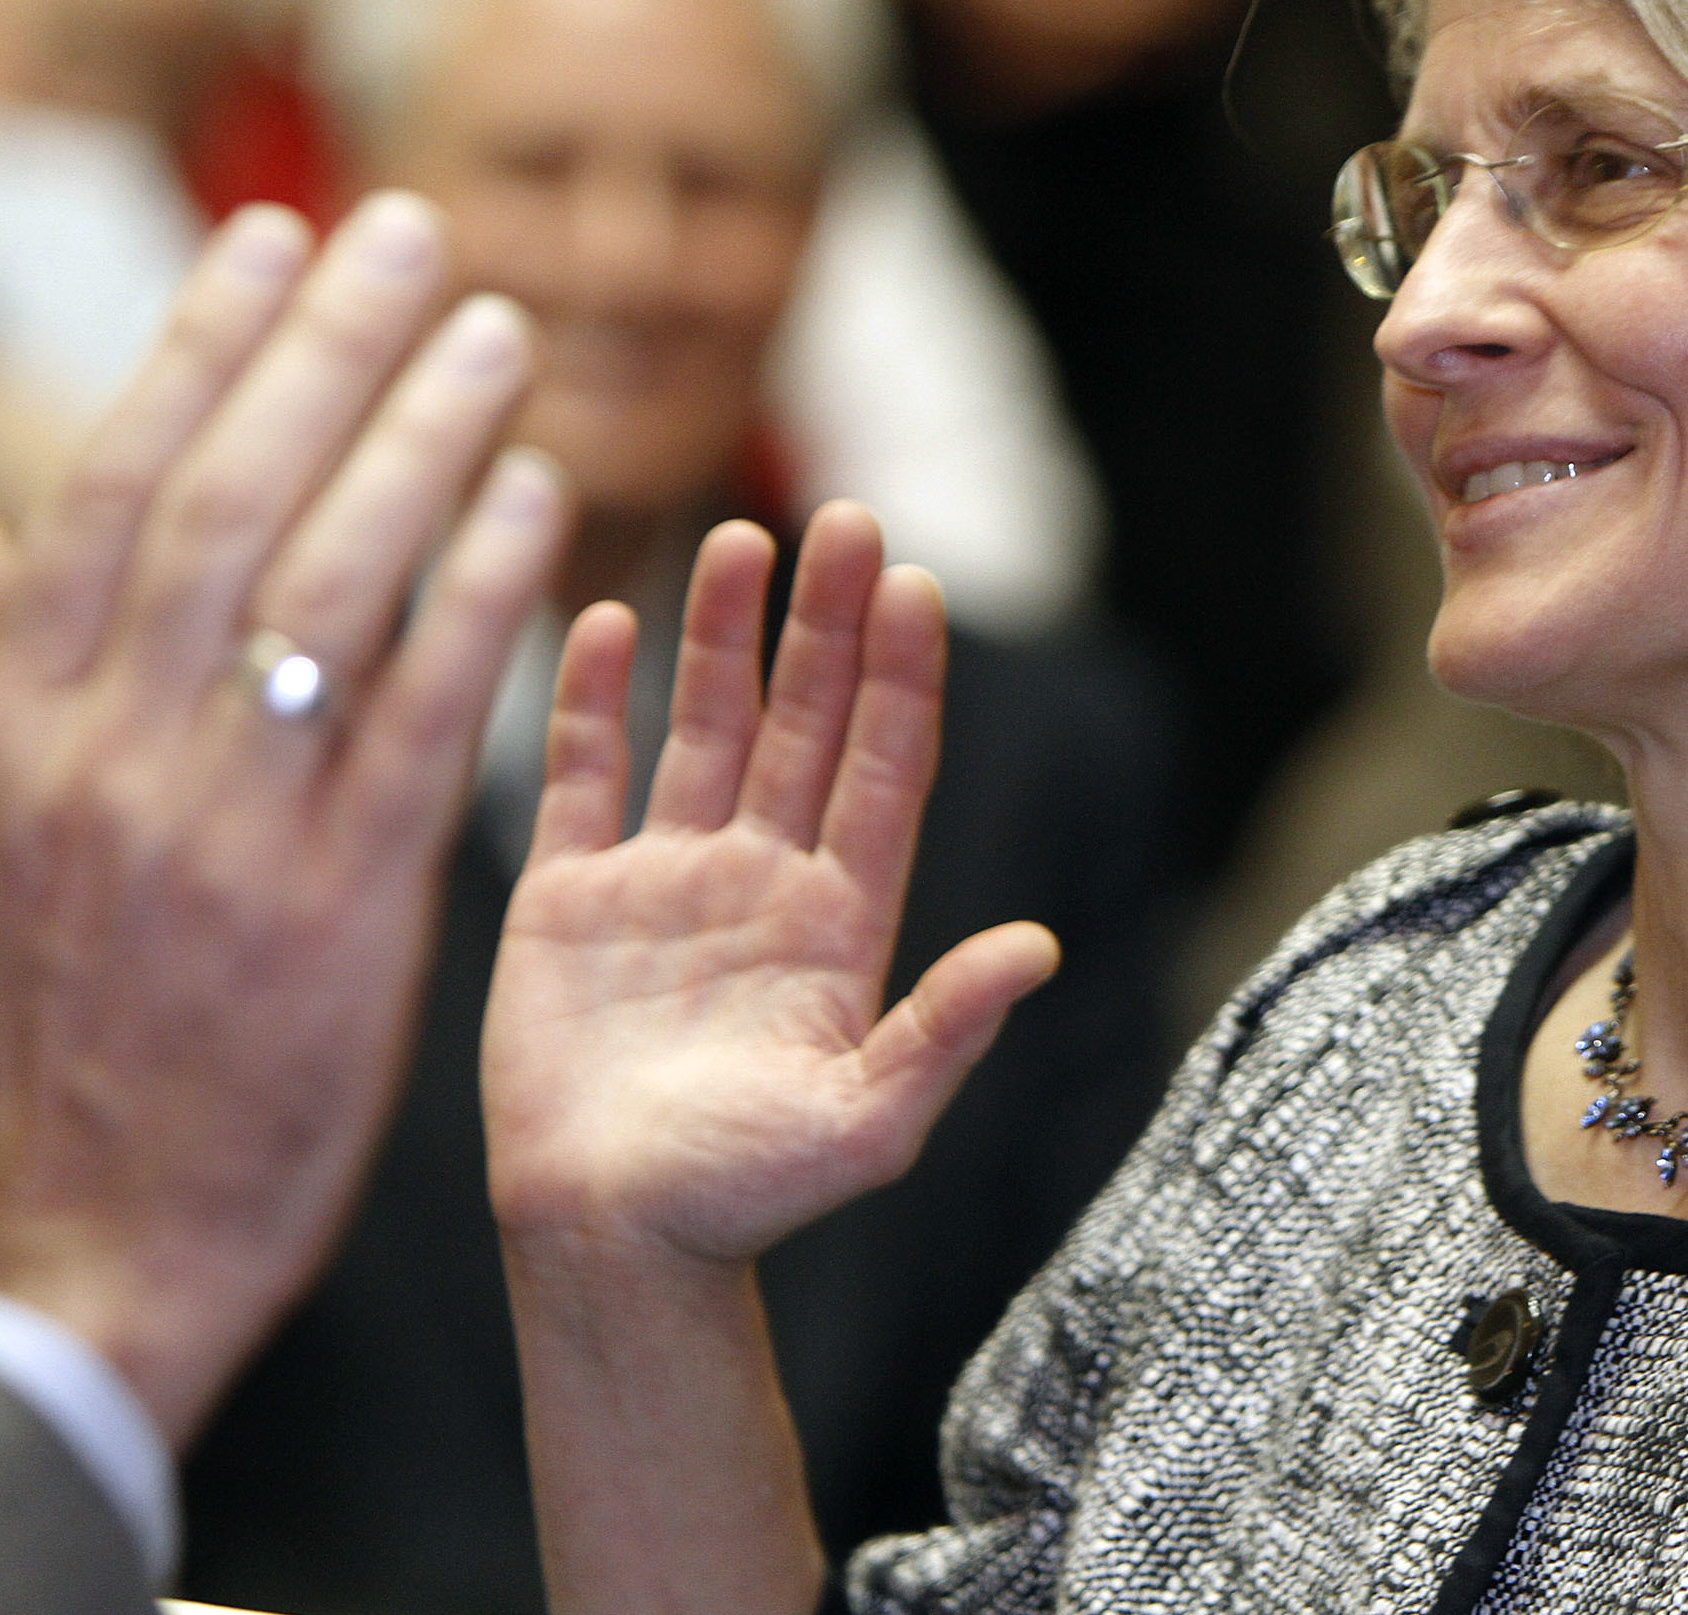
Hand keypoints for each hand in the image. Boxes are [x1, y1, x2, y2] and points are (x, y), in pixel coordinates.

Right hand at [0, 195, 566, 1446]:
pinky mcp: (336, 907)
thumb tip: (105, 551)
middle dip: (328, 350)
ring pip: (331, 580)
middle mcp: (111, 750)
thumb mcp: (16, 847)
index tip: (275, 241)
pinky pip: (420, 718)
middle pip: (232, 498)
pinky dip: (479, 595)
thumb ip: (64, 695)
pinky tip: (543, 502)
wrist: (74, 1253)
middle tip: (419, 235)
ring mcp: (226, 826)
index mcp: (19, 726)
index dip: (204, 352)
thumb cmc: (54, 1043)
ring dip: (422, 435)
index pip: (121, 490)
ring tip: (501, 332)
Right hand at [483, 503, 1057, 1268]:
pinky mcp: (571, 898)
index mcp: (843, 919)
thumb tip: (1041, 946)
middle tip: (845, 516)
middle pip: (805, 723)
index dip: (902, 677)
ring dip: (723, 636)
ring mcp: (668, 880)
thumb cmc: (745, 1197)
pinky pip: (585, 777)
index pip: (884, 767)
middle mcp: (764, 880)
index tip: (916, 584)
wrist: (608, 1245)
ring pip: (701, 728)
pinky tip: (612, 620)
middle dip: (826, 625)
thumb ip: (947, 1027)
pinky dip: (593, 701)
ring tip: (741, 537)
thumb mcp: (870, 1121)